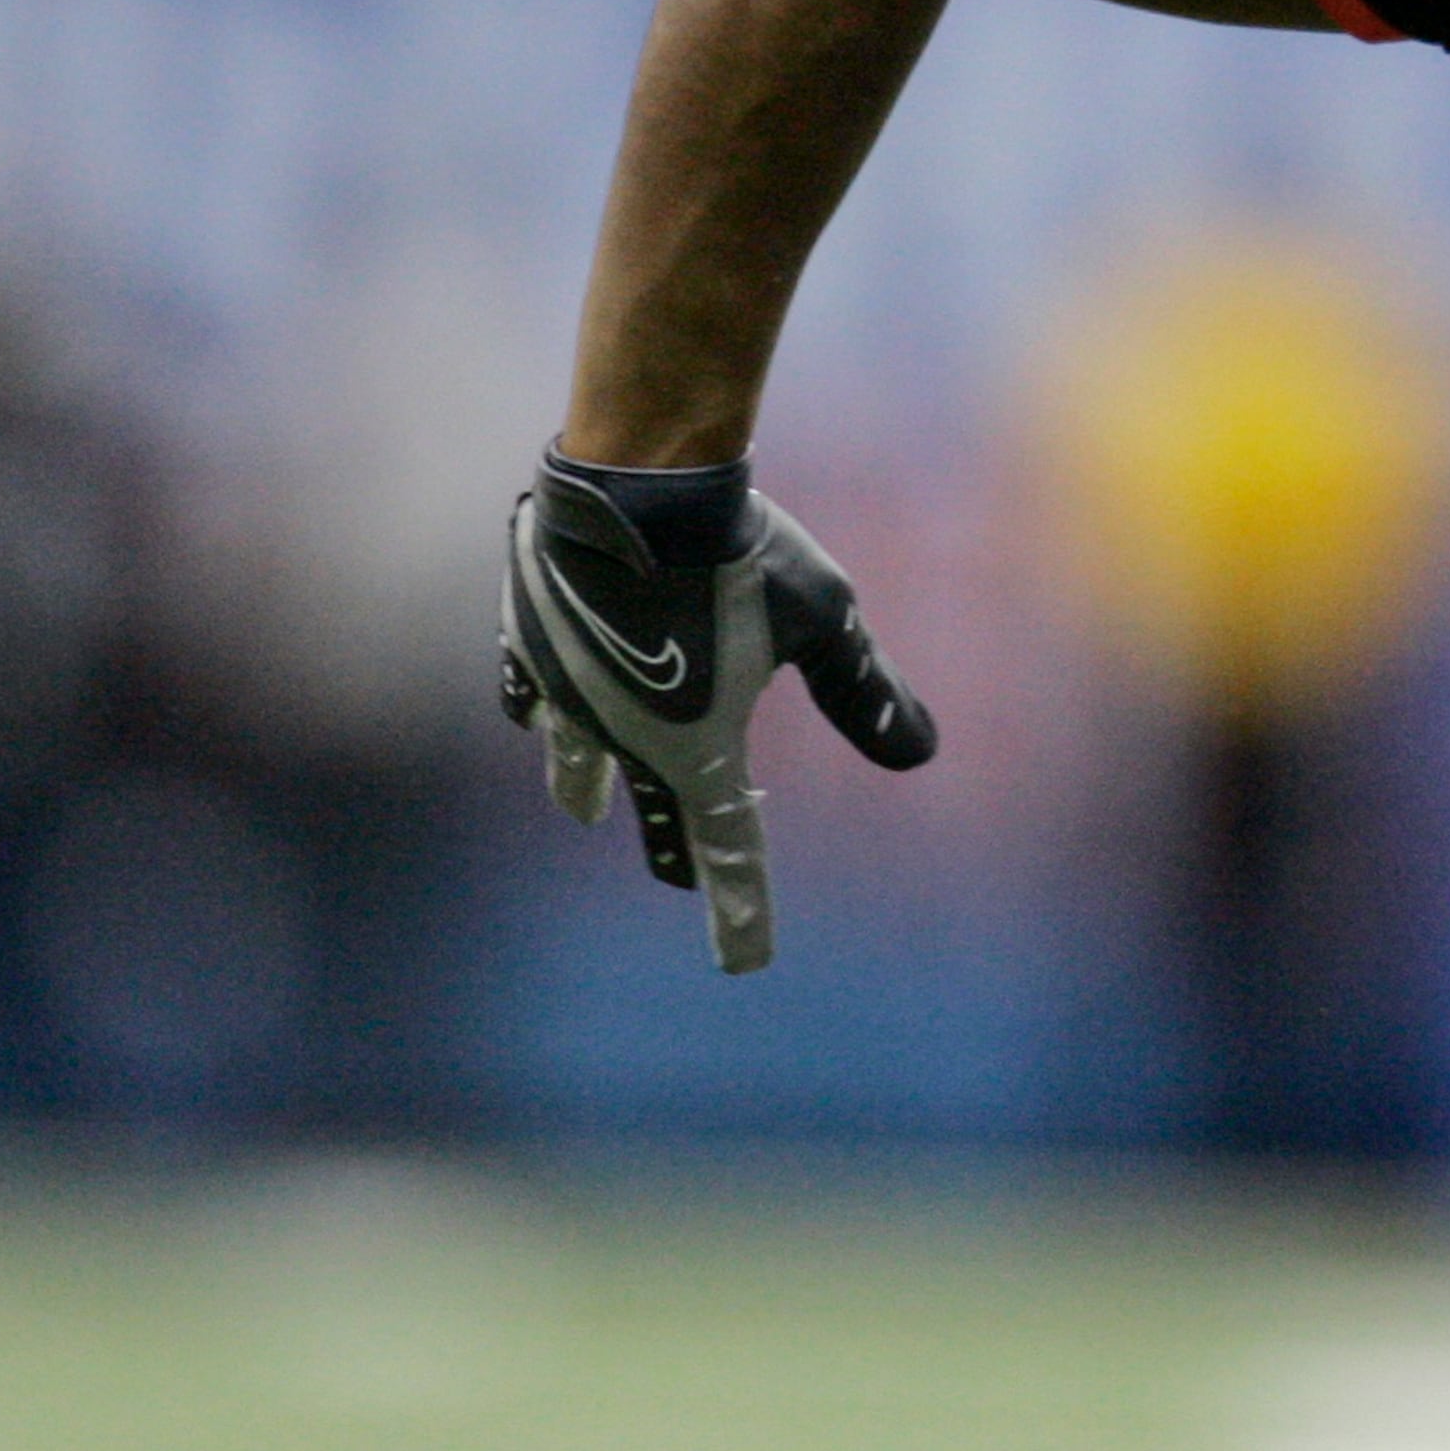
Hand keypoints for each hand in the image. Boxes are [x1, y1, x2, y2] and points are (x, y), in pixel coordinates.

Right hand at [497, 451, 936, 972]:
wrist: (638, 487)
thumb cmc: (741, 554)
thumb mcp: (825, 621)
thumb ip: (865, 692)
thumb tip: (921, 752)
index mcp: (696, 749)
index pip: (727, 849)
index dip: (739, 908)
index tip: (744, 963)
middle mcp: (623, 735)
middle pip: (649, 810)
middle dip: (666, 845)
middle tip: (674, 874)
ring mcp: (566, 690)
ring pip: (573, 757)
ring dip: (583, 786)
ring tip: (582, 807)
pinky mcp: (530, 639)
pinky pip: (528, 690)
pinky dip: (537, 706)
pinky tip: (533, 707)